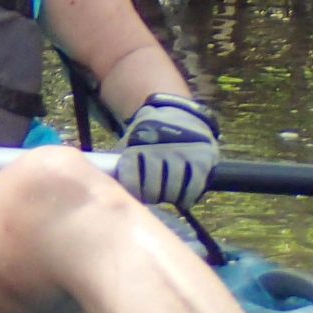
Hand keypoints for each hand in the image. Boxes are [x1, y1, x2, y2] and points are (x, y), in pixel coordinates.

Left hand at [115, 92, 219, 208]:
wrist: (178, 115)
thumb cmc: (149, 136)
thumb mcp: (130, 142)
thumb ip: (120, 163)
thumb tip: (109, 187)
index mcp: (138, 146)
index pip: (132, 179)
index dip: (133, 191)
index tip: (135, 194)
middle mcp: (161, 150)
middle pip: (154, 190)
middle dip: (151, 196)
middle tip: (151, 196)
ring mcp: (183, 155)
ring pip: (174, 191)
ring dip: (169, 197)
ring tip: (165, 194)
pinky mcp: (203, 160)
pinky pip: (194, 188)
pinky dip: (186, 196)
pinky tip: (181, 195)